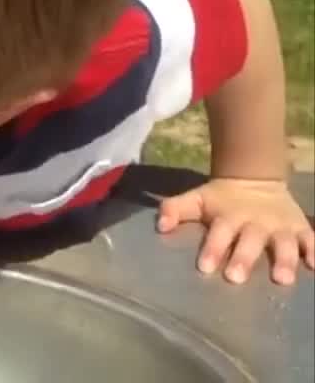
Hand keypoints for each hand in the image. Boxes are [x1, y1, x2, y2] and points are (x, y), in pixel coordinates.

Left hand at [158, 177, 314, 284]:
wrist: (256, 180)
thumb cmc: (220, 199)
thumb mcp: (196, 199)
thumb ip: (175, 210)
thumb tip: (160, 225)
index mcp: (229, 216)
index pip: (219, 232)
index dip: (212, 248)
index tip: (204, 267)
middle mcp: (256, 222)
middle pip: (250, 240)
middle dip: (244, 258)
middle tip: (236, 278)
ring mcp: (280, 226)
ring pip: (284, 243)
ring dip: (284, 260)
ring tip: (282, 279)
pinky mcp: (300, 228)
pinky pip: (311, 239)